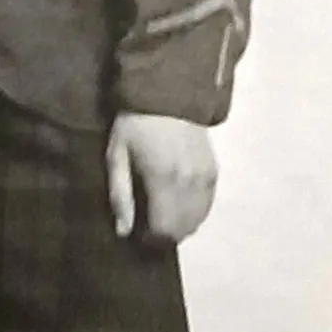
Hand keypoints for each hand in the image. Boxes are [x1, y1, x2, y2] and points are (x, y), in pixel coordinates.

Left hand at [105, 113, 217, 244]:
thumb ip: (120, 195)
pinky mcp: (214, 170)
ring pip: (198, 220)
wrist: (168, 92)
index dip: (150, 240)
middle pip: (183, 230)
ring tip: (161, 214)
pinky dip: (194, 212)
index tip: (137, 235)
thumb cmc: (135, 124)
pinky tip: (178, 203)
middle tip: (147, 225)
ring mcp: (206, 177)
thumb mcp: (117, 155)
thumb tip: (124, 231)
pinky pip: (207, 205)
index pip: (164, 230)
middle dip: (164, 235)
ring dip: (180, 225)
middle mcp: (190, 183)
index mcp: (164, 180)